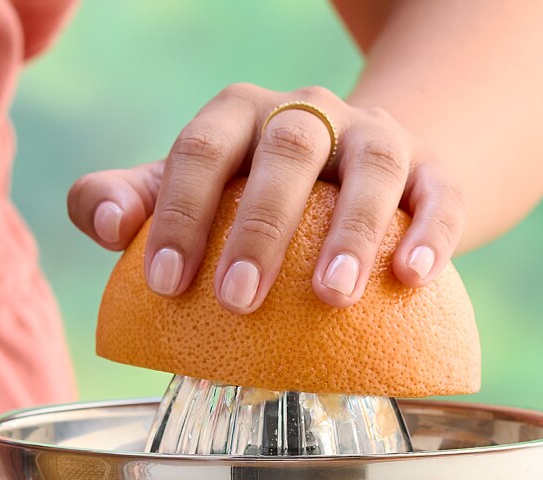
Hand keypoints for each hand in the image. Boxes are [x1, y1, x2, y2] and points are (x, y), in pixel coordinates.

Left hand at [68, 84, 464, 312]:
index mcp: (240, 115)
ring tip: (331, 297)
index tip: (165, 284)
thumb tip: (103, 224)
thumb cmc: (250, 199)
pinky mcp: (433, 172)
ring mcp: (376, 139)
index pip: (203, 150)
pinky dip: (429, 232)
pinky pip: (440, 194)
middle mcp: (309, 113)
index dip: (180, 214)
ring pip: (371, 168)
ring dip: (352, 231)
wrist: (352, 180)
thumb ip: (129, 200)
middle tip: (238, 302)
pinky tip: (411, 278)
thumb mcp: (188, 192)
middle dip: (260, 227)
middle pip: (287, 151)